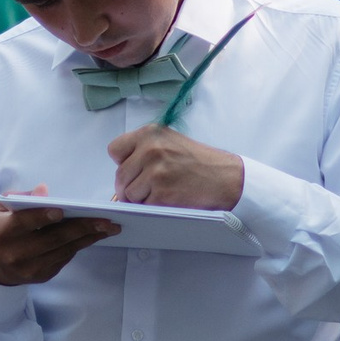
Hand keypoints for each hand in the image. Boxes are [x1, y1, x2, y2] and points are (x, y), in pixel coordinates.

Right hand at [0, 185, 119, 285]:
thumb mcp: (0, 209)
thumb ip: (21, 199)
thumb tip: (43, 190)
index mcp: (2, 232)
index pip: (23, 223)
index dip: (42, 217)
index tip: (61, 210)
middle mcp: (15, 253)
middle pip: (52, 239)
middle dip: (81, 228)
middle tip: (105, 220)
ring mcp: (30, 268)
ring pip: (63, 251)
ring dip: (88, 238)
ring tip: (109, 227)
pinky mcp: (41, 276)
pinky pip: (64, 259)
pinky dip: (80, 246)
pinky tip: (94, 235)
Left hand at [107, 125, 244, 208]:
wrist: (225, 177)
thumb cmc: (200, 161)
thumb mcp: (170, 140)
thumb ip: (144, 148)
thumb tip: (122, 166)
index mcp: (150, 133)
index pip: (115, 150)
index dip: (123, 163)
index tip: (134, 168)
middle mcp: (150, 149)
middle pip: (120, 176)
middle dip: (130, 185)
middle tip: (148, 187)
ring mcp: (155, 172)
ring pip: (128, 193)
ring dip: (141, 198)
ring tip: (162, 191)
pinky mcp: (161, 193)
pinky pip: (142, 206)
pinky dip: (152, 207)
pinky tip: (168, 199)